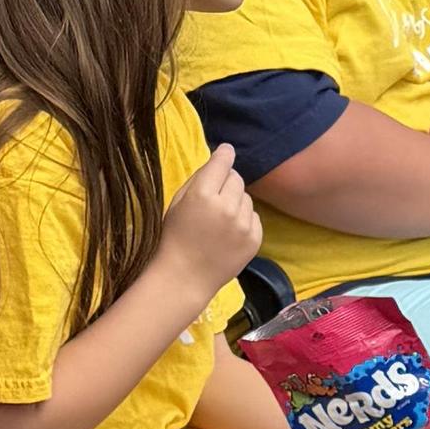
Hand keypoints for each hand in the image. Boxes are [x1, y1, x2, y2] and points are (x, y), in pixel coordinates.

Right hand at [163, 143, 260, 295]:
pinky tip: (229, 232)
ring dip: (236, 202)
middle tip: (215, 197)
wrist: (185, 276)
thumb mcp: (177, 202)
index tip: (226, 151)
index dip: (224, 155)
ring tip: (220, 219)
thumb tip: (220, 158)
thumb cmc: (174, 237)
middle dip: (227, 182)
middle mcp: (227, 208)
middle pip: (237, 178)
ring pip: (247, 198)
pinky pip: (254, 217)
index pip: (222, 163)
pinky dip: (245, 220)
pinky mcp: (254, 239)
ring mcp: (243, 225)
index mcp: (203, 195)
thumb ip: (199, 179)